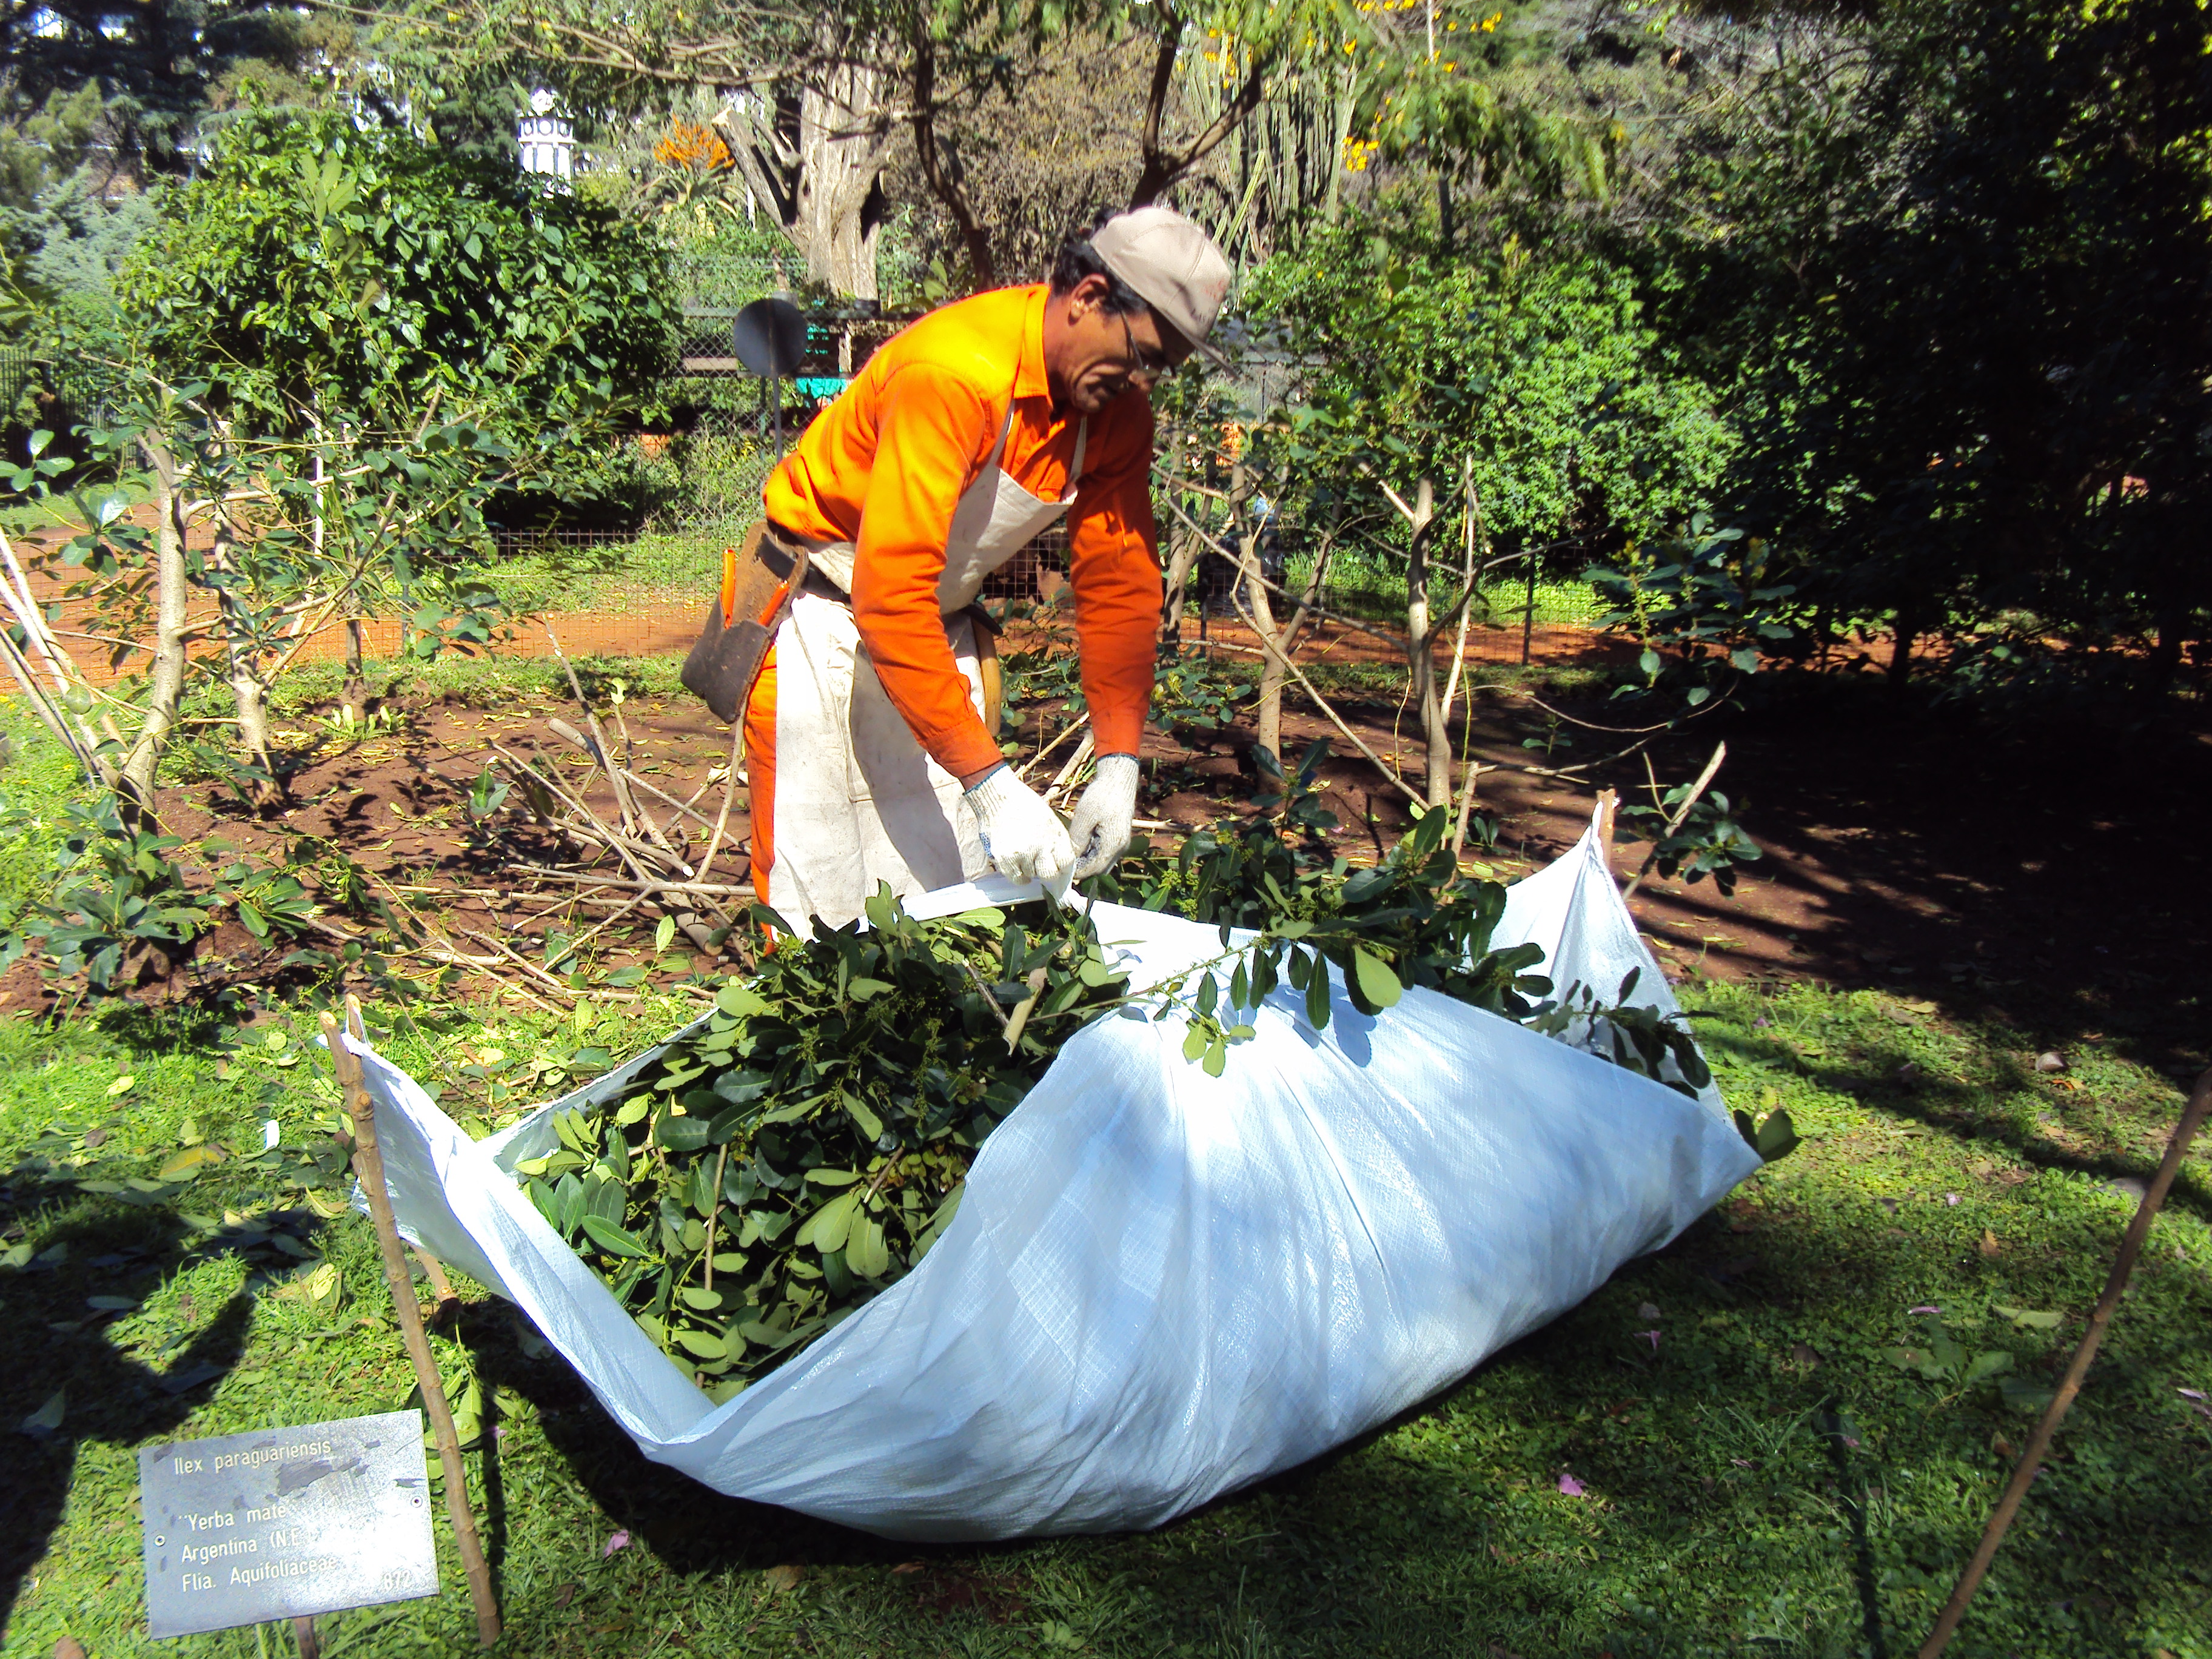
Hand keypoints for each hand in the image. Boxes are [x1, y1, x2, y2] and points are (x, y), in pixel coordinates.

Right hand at [963, 766, 1075, 885]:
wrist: (998, 797)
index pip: (1066, 863)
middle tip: (1043, 869)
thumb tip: (1062, 864)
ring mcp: (1023, 853)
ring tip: (1025, 857)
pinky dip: (1019, 876)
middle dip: (1048, 874)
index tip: (1058, 868)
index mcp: (1055, 834)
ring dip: (1030, 871)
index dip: (1063, 868)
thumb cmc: (1024, 806)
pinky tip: (1019, 867)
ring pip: (1032, 876)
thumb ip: (1057, 841)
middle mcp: (1041, 846)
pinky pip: (1016, 878)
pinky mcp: (1005, 858)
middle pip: (1050, 875)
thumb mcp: (1050, 820)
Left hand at [1067, 753, 1139, 879]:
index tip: (1062, 870)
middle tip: (1065, 863)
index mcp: (1113, 845)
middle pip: (1100, 869)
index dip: (1078, 872)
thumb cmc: (1102, 795)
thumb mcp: (1085, 816)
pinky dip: (1093, 853)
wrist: (1119, 780)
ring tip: (1071, 853)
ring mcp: (1121, 843)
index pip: (1094, 869)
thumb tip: (1072, 858)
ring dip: (1088, 861)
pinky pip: (1105, 853)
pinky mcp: (1119, 837)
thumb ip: (1078, 839)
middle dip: (1083, 869)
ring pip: (1103, 862)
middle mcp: (1120, 848)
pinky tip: (1081, 844)